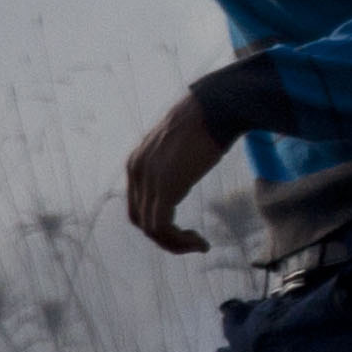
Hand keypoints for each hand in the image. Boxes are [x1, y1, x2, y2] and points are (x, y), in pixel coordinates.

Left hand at [121, 86, 232, 254]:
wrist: (216, 107)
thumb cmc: (205, 122)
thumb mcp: (178, 146)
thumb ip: (171, 163)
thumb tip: (182, 173)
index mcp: (136, 162)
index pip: (137, 206)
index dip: (158, 224)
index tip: (184, 229)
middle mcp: (136, 171)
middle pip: (140, 220)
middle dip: (165, 238)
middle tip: (192, 242)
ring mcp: (149, 179)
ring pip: (151, 229)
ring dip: (175, 244)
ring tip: (199, 245)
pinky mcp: (166, 186)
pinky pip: (162, 227)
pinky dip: (180, 241)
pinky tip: (201, 242)